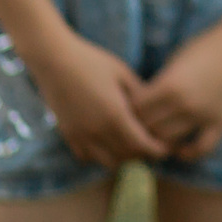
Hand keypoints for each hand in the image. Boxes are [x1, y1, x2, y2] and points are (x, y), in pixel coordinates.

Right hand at [26, 28, 165, 168]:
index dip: (157, 150)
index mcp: (115, 115)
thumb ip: (140, 95)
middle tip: (152, 144)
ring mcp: (81, 135)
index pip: (142, 145)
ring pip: (107, 161)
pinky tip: (107, 141)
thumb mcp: (122, 73)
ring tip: (130, 143)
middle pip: (127, 156)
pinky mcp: (68, 135)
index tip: (167, 147)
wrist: (54, 60)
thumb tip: (155, 110)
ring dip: (122, 156)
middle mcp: (97, 131)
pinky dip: (100, 155)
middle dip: (142, 153)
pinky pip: (87, 157)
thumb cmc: (92, 61)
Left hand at [132, 0, 221, 159]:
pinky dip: (188, 153)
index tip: (124, 112)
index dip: (126, 112)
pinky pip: (202, 148)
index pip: (135, 110)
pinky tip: (180, 149)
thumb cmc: (206, 45)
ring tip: (152, 138)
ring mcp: (204, 116)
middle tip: (134, 128)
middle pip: (149, 128)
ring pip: (169, 141)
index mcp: (169, 85)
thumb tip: (140, 105)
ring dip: (158, 141)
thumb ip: (159, 84)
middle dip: (138, 128)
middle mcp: (185, 104)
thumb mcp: (176, 60)